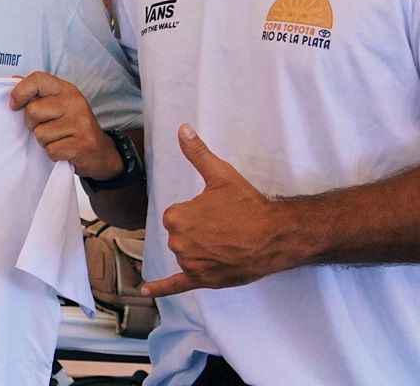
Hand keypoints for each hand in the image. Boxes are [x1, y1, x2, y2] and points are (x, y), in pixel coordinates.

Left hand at [10, 71, 121, 179]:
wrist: (100, 153)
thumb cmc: (73, 127)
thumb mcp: (58, 105)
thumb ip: (37, 93)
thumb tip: (14, 79)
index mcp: (66, 90)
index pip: (37, 79)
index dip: (20, 92)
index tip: (14, 106)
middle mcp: (75, 103)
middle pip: (32, 111)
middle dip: (33, 125)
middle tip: (48, 128)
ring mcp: (80, 123)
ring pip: (40, 134)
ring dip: (45, 142)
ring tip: (59, 140)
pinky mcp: (82, 145)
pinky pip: (51, 150)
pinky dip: (54, 154)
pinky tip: (65, 151)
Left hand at [142, 124, 294, 297]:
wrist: (275, 235)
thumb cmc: (247, 204)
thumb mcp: (220, 174)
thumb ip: (197, 152)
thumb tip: (182, 129)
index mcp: (176, 217)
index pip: (176, 215)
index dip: (197, 213)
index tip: (216, 212)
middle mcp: (178, 243)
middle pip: (180, 235)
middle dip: (198, 232)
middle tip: (224, 226)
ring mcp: (190, 264)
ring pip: (186, 255)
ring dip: (200, 251)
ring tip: (226, 242)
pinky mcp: (202, 280)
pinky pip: (175, 286)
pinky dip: (159, 288)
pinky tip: (145, 290)